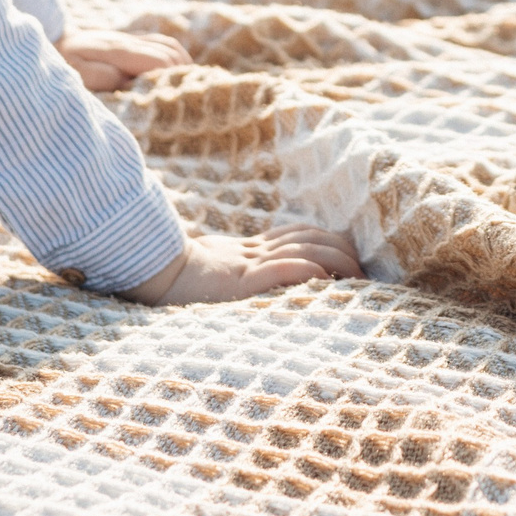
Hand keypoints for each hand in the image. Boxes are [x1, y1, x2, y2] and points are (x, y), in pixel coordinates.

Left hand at [58, 28, 189, 92]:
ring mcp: (129, 38)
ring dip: (181, 65)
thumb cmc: (60, 64)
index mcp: (117, 50)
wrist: (49, 42)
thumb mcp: (76, 75)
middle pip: (169, 53)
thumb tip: (131, 82)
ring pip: (169, 45)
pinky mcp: (129, 40)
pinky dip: (175, 57)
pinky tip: (176, 72)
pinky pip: (162, 43)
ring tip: (186, 87)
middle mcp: (127, 40)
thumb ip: (103, 78)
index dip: (171, 78)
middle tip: (187, 97)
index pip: (158, 60)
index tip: (174, 98)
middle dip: (181, 74)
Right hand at [123, 225, 363, 303]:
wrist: (151, 276)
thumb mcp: (215, 268)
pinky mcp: (244, 280)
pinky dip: (311, 271)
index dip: (328, 240)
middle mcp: (254, 252)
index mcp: (249, 249)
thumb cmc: (177, 279)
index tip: (349, 254)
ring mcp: (250, 264)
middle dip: (342, 250)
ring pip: (306, 251)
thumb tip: (262, 274)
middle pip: (311, 239)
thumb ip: (238, 267)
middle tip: (364, 268)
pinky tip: (327, 278)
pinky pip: (285, 269)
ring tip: (358, 276)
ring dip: (337, 261)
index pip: (300, 235)